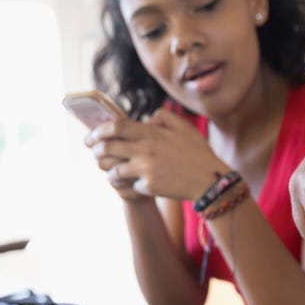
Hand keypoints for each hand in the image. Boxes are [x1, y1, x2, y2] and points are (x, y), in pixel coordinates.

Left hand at [85, 109, 226, 200]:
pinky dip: (129, 186)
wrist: (211, 182)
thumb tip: (149, 119)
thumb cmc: (200, 155)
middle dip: (97, 151)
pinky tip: (132, 186)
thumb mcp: (186, 129)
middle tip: (95, 154)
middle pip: (108, 148)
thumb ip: (165, 117)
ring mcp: (146, 169)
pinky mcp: (149, 187)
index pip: (115, 126)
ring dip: (109, 172)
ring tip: (111, 173)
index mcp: (152, 134)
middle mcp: (145, 150)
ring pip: (114, 170)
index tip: (93, 135)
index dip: (99, 130)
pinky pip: (130, 186)